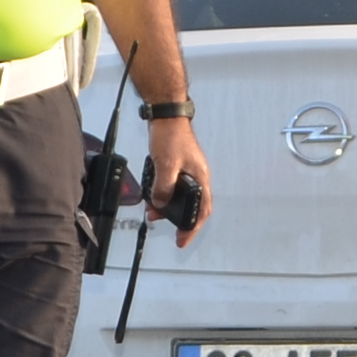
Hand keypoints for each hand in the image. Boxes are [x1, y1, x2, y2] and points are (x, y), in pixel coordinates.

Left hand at [141, 113, 208, 238]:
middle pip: (192, 206)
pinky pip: (172, 186)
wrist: (166, 116)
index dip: (193, 228)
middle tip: (169, 230)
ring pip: (180, 197)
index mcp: (200, 178)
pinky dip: (164, 194)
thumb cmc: (171, 136)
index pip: (203, 210)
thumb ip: (164, 188)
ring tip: (154, 212)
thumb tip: (161, 204)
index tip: (183, 239)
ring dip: (168, 207)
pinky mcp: (177, 166)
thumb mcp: (166, 165)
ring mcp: (187, 171)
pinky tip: (153, 195)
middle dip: (179, 220)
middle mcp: (197, 176)